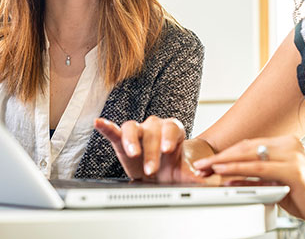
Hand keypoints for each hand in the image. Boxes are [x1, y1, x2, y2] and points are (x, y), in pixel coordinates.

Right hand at [95, 117, 210, 182]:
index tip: (167, 149)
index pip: (171, 128)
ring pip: (132, 128)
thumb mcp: (183, 173)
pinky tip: (99, 122)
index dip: (168, 137)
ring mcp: (138, 131)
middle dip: (151, 151)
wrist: (161, 173)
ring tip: (132, 153)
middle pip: (152, 132)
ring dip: (131, 140)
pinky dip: (106, 126)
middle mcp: (155, 127)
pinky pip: (114, 130)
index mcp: (172, 130)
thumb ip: (194, 176)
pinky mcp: (122, 139)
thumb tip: (206, 181)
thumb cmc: (172, 168)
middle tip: (151, 169)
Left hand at [193, 135, 304, 238]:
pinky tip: (225, 173)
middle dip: (221, 156)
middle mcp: (290, 146)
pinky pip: (260, 169)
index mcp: (287, 146)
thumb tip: (233, 179)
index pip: (250, 146)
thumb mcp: (279, 188)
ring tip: (207, 168)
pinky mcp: (295, 170)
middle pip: (247, 146)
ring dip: (225, 162)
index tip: (209, 161)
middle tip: (201, 164)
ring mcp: (293, 156)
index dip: (228, 153)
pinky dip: (239, 170)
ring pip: (251, 155)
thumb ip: (259, 180)